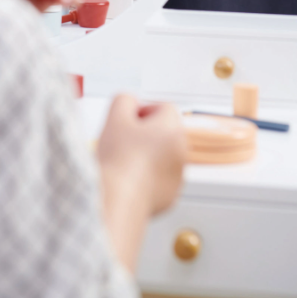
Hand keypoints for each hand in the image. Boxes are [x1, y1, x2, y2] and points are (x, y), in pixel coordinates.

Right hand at [98, 95, 185, 217]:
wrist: (119, 198)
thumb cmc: (118, 159)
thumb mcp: (115, 116)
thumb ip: (125, 100)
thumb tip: (131, 103)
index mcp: (172, 129)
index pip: (164, 107)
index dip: (144, 109)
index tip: (129, 120)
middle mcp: (181, 152)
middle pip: (166, 131)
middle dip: (147, 132)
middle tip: (125, 139)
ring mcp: (178, 176)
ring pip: (165, 156)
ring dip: (149, 154)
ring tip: (125, 160)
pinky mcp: (171, 195)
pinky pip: (161, 178)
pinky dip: (149, 176)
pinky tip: (130, 177)